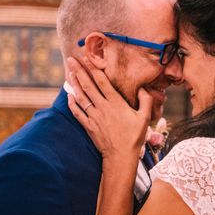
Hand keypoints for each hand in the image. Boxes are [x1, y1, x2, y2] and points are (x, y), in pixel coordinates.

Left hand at [66, 57, 151, 173]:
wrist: (120, 156)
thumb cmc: (134, 136)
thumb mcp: (145, 117)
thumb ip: (146, 101)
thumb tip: (143, 88)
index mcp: (116, 103)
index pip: (102, 82)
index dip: (93, 69)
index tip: (87, 58)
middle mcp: (102, 107)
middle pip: (88, 86)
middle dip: (79, 71)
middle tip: (72, 59)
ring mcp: (93, 116)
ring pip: (81, 96)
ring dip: (74, 83)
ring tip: (69, 72)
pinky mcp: (88, 125)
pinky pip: (77, 112)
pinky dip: (72, 102)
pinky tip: (69, 94)